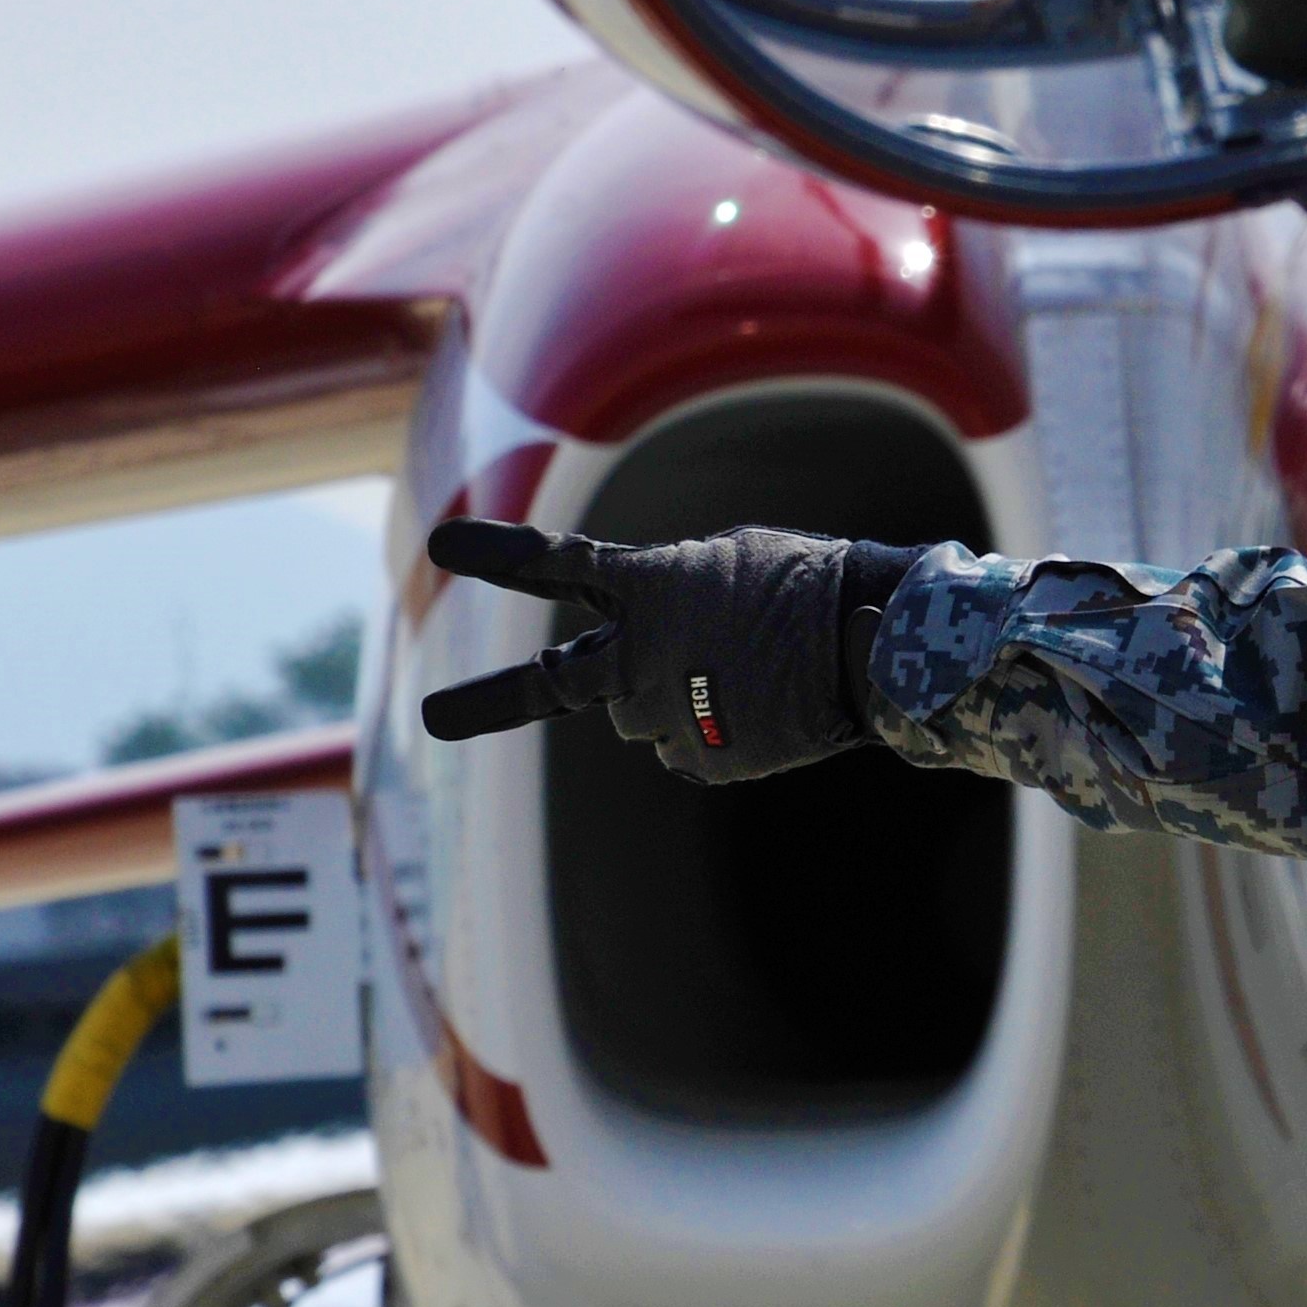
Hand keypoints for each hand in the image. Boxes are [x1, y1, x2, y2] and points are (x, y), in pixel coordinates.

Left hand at [414, 518, 896, 780]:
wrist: (872, 648)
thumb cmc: (810, 585)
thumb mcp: (731, 561)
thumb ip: (670, 591)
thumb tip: (649, 641)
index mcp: (649, 586)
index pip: (557, 566)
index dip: (498, 554)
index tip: (441, 547)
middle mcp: (640, 654)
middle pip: (550, 683)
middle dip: (488, 703)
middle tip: (434, 719)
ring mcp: (666, 712)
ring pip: (640, 716)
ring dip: (672, 697)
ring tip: (744, 675)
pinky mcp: (701, 758)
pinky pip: (688, 747)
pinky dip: (716, 732)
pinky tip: (763, 708)